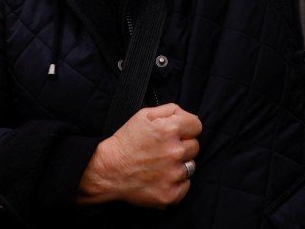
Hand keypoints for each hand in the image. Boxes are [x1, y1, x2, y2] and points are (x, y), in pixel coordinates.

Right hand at [78, 103, 201, 207]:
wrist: (107, 171)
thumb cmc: (125, 141)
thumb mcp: (144, 115)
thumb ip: (170, 110)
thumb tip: (186, 116)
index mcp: (170, 130)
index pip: (196, 125)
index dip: (186, 127)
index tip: (176, 133)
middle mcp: (175, 152)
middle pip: (194, 146)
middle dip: (181, 146)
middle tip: (163, 150)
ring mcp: (174, 175)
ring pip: (191, 166)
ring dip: (179, 164)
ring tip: (160, 164)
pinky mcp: (171, 194)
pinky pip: (185, 185)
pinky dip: (175, 182)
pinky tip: (160, 178)